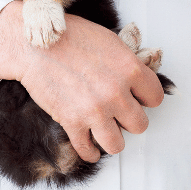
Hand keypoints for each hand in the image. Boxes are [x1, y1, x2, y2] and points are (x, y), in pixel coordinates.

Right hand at [0, 0, 164, 161]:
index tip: (138, 98)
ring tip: (107, 131)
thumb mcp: (110, 41)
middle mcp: (116, 93)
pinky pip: (88, 151)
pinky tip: (91, 147)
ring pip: (118, 144)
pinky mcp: (72, 123)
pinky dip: (90, 152)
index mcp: (130, 69)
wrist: (35, 45)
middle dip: (130, 120)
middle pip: (140, 125)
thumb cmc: (71, 37)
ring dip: (113, 138)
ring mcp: (95, 111)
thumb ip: (128, 64)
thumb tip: (138, 79)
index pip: (155, 98)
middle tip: (121, 114)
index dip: (146, 98)